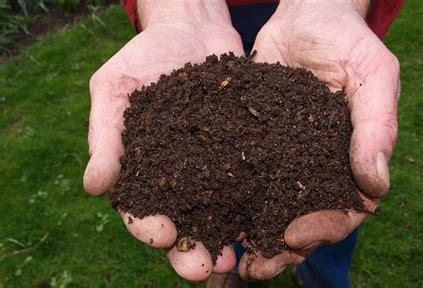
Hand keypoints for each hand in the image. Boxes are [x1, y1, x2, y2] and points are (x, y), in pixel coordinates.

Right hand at [83, 0, 243, 280]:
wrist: (191, 28)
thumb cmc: (144, 56)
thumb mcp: (114, 87)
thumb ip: (105, 135)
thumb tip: (93, 187)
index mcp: (143, 169)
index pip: (140, 208)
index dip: (148, 227)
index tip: (162, 235)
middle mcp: (179, 176)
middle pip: (183, 222)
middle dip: (191, 250)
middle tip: (204, 268)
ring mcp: (214, 166)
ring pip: (219, 213)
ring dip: (226, 239)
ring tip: (237, 258)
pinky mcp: (243, 152)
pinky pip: (251, 182)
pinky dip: (258, 204)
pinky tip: (268, 219)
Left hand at [239, 0, 399, 279]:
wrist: (305, 16)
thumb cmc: (347, 41)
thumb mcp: (373, 75)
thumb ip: (377, 126)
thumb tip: (376, 185)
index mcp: (350, 161)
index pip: (344, 210)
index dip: (323, 229)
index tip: (295, 236)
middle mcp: (315, 167)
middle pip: (301, 220)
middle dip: (280, 247)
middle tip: (254, 267)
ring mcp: (282, 158)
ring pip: (267, 206)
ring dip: (249, 233)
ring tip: (225, 254)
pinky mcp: (252, 143)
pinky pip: (239, 176)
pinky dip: (225, 198)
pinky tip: (205, 214)